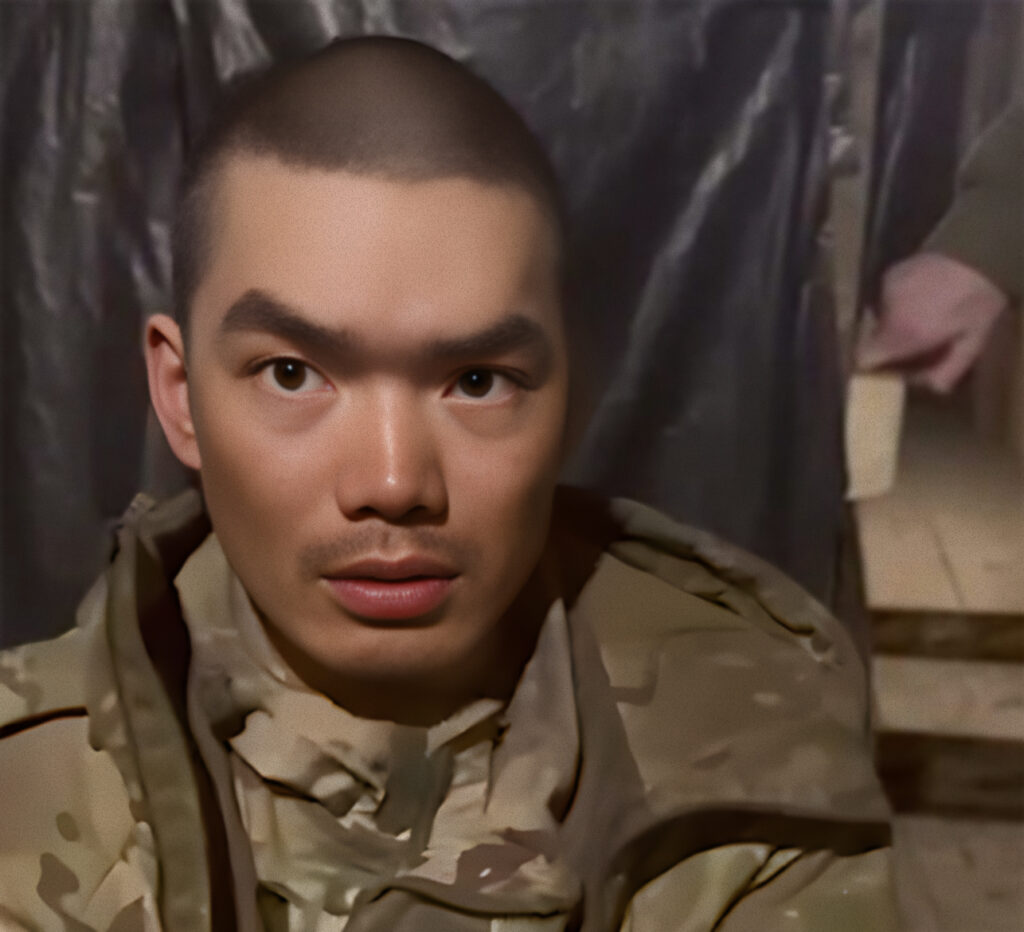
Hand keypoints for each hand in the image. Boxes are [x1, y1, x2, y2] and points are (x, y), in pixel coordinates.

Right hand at [857, 252, 1008, 392]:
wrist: (978, 253)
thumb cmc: (977, 302)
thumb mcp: (972, 341)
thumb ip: (949, 369)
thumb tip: (933, 388)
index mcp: (903, 336)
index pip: (863, 359)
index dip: (871, 367)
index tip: (885, 368)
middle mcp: (886, 314)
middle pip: (873, 338)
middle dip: (889, 343)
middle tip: (914, 340)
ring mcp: (885, 291)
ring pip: (880, 316)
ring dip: (894, 320)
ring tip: (920, 314)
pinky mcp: (890, 273)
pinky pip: (886, 295)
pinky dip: (898, 300)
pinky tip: (919, 295)